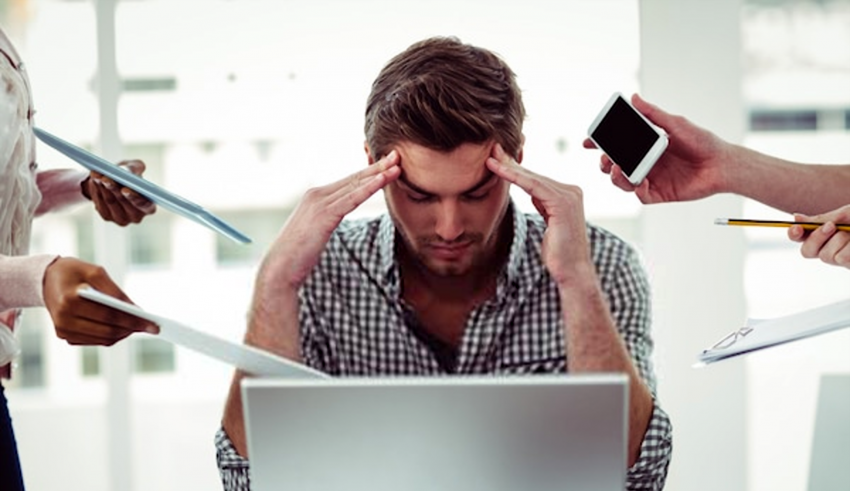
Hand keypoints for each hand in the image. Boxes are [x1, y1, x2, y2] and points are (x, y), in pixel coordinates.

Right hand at [42, 257, 157, 345]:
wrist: (45, 279)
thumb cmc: (73, 272)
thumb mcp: (95, 271)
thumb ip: (115, 291)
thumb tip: (135, 309)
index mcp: (70, 301)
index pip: (109, 316)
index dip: (133, 321)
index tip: (153, 324)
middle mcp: (64, 319)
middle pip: (107, 331)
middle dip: (132, 329)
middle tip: (152, 327)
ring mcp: (63, 330)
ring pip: (102, 339)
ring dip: (123, 334)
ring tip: (140, 326)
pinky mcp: (65, 335)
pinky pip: (94, 340)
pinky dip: (111, 335)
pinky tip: (124, 327)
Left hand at [84, 159, 155, 225]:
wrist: (114, 182)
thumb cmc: (129, 176)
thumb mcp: (134, 168)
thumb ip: (136, 167)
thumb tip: (128, 171)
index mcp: (149, 206)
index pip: (144, 204)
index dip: (134, 197)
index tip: (125, 189)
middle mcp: (136, 216)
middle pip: (124, 202)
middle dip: (114, 189)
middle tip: (106, 178)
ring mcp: (121, 218)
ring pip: (110, 201)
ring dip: (103, 187)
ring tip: (97, 175)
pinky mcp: (107, 216)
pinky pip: (100, 202)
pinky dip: (97, 190)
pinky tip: (94, 180)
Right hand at [260, 150, 400, 288]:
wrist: (280, 268)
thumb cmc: (297, 254)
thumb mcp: (315, 232)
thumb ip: (326, 221)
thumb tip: (334, 221)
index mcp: (315, 197)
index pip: (348, 182)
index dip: (368, 172)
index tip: (387, 164)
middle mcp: (316, 194)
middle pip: (353, 179)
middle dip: (377, 167)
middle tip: (397, 155)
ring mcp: (319, 203)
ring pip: (355, 185)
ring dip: (378, 174)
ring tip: (397, 164)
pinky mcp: (324, 215)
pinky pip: (352, 199)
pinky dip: (369, 188)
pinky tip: (382, 180)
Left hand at [486, 144, 591, 284]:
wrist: (571, 271)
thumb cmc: (558, 252)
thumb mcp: (549, 222)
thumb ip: (544, 205)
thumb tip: (535, 193)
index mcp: (568, 195)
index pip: (537, 179)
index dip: (516, 169)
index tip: (498, 160)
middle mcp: (571, 191)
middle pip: (534, 175)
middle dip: (511, 163)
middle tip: (492, 149)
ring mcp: (569, 195)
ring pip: (532, 178)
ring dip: (509, 168)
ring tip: (491, 158)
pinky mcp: (562, 203)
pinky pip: (533, 186)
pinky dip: (515, 177)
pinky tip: (500, 170)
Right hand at [582, 93, 730, 204]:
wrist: (721, 164)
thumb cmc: (702, 141)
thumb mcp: (675, 124)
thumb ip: (653, 114)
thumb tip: (634, 98)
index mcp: (646, 146)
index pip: (618, 145)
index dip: (600, 144)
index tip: (589, 141)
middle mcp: (645, 163)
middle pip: (615, 165)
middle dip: (604, 162)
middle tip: (604, 158)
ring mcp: (650, 179)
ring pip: (623, 181)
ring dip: (615, 176)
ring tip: (615, 168)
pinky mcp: (658, 193)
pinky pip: (640, 194)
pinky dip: (634, 188)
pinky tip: (638, 181)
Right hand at [789, 204, 849, 268]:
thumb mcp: (844, 214)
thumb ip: (821, 219)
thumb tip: (795, 217)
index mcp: (824, 234)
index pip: (800, 237)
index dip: (794, 234)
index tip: (797, 228)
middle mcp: (829, 249)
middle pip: (807, 251)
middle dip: (816, 238)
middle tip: (831, 226)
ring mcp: (840, 260)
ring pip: (825, 256)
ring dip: (841, 240)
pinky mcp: (849, 265)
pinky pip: (842, 259)